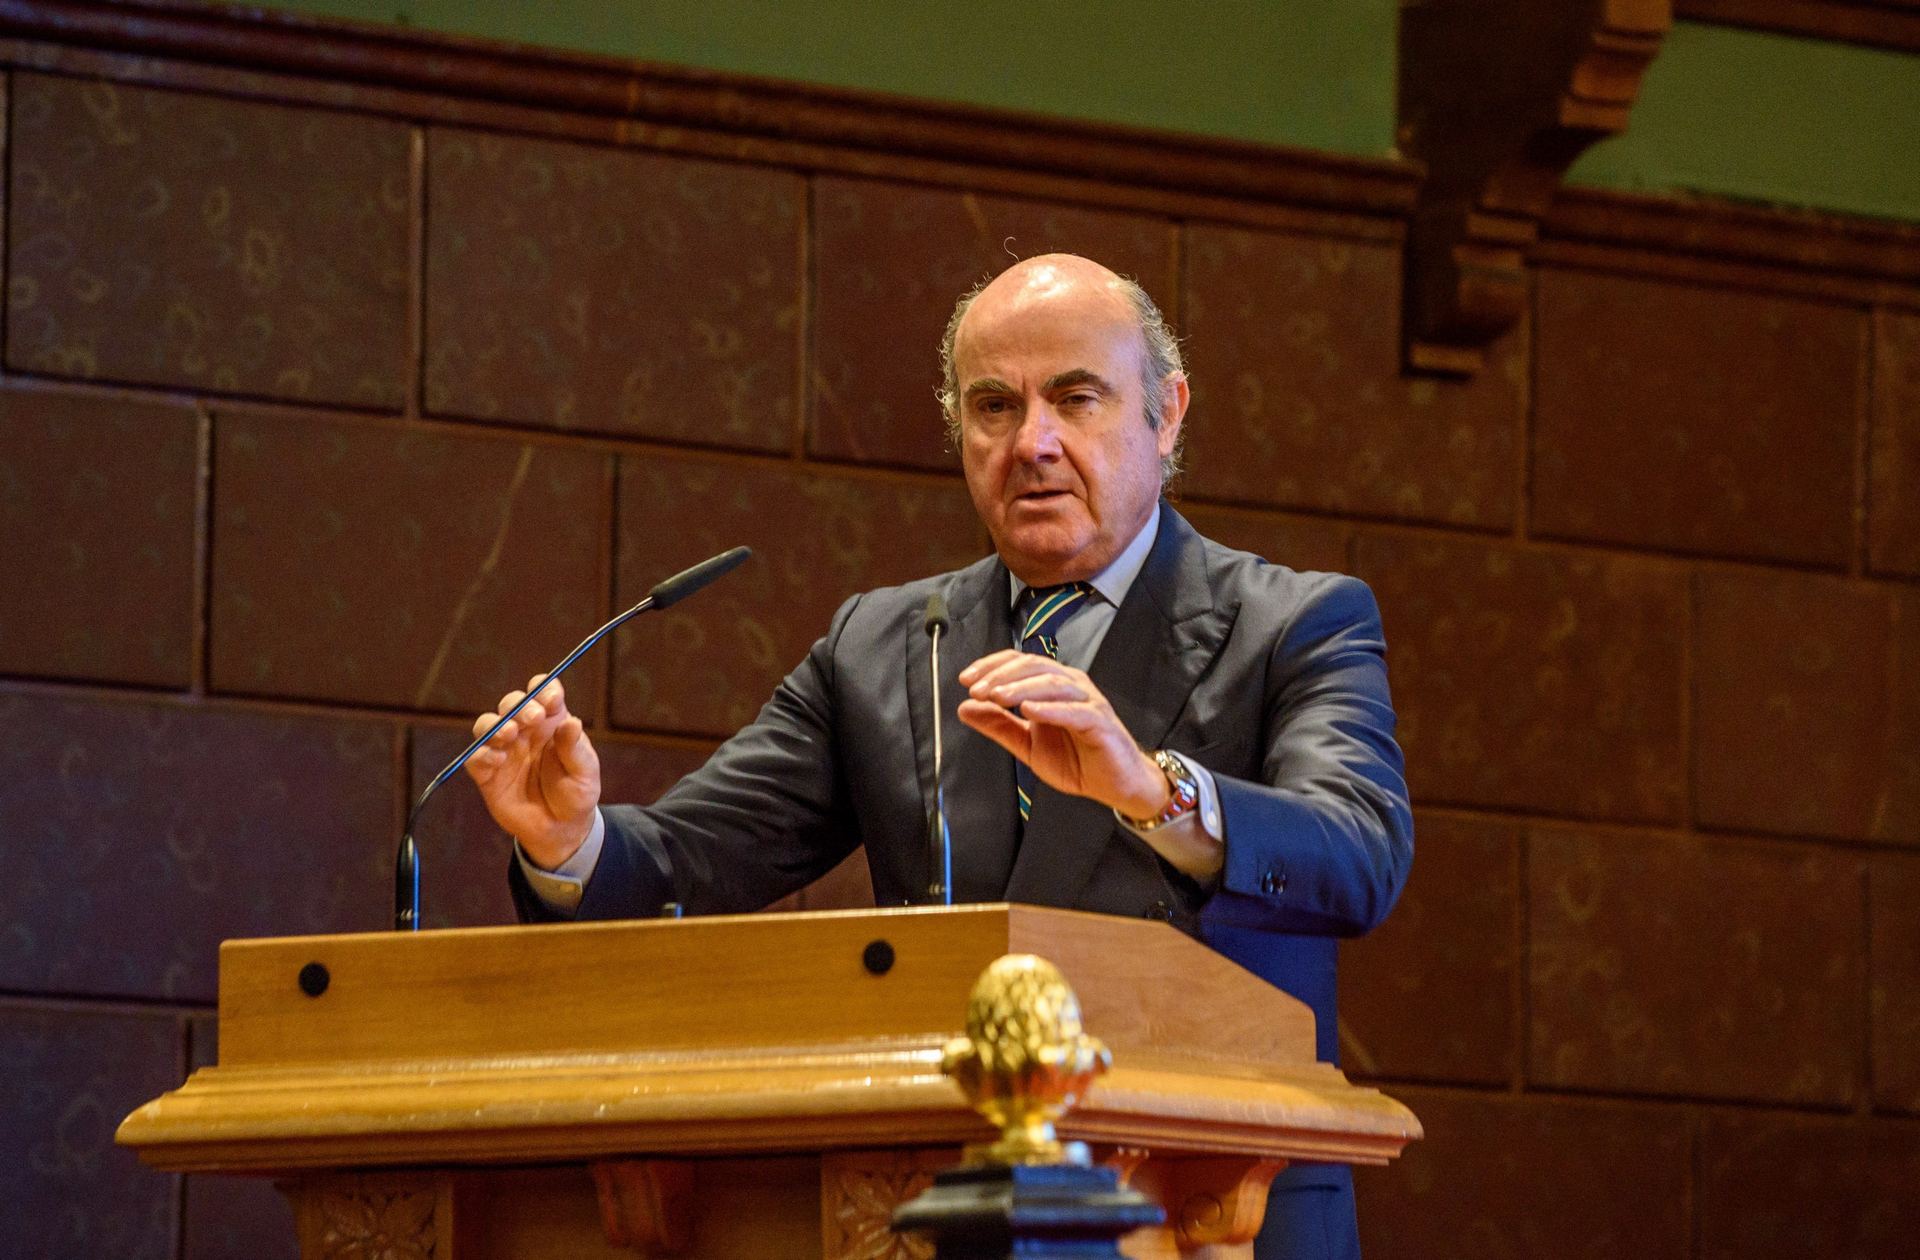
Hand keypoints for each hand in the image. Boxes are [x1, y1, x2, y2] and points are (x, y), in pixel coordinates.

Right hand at [463, 674, 601, 868]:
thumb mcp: (584, 772)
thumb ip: (575, 748)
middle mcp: (525, 731)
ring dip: (495, 724)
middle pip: (512, 703)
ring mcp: (504, 751)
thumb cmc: (576, 794)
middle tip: (533, 718)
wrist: (560, 830)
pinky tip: (497, 760)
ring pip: (487, 724)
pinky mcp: (487, 774)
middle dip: (519, 705)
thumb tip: (571, 722)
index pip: (543, 693)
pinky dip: (482, 755)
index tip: (551, 698)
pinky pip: (475, 758)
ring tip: (509, 734)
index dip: (543, 689)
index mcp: (551, 723)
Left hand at [956, 650, 1169, 817]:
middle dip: (1001, 676)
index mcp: (1052, 686)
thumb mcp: (1028, 745)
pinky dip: (1051, 708)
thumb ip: (999, 726)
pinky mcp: (1100, 721)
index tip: (966, 679)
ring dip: (1021, 688)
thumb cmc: (1079, 760)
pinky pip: (1074, 710)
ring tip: (997, 697)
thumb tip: (965, 709)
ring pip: (1052, 683)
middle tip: (977, 689)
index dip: (992, 666)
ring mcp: (1087, 701)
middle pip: (1034, 666)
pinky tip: (1030, 710)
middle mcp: (1070, 686)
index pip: (1020, 663)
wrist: (1116, 785)